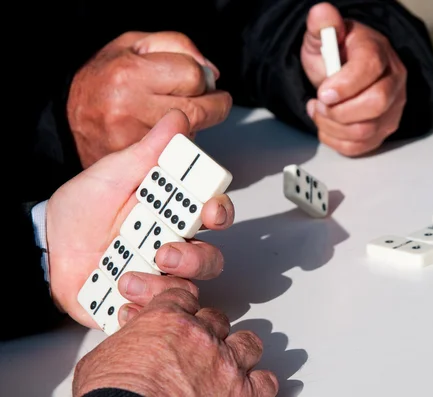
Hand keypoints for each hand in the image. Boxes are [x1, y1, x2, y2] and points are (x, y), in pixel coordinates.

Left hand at [46, 109, 234, 329]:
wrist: (44, 244)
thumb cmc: (83, 207)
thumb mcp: (115, 173)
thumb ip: (150, 150)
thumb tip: (178, 120)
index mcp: (172, 213)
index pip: (213, 214)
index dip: (220, 212)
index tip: (210, 211)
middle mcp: (171, 246)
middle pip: (210, 259)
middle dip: (195, 259)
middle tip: (166, 251)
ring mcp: (157, 277)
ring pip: (188, 291)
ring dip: (162, 285)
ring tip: (128, 276)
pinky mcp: (138, 302)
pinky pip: (154, 314)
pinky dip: (140, 309)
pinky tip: (119, 295)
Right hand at [67, 31, 231, 167]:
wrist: (69, 116)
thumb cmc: (103, 78)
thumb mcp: (134, 45)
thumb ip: (177, 46)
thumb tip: (211, 73)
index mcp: (130, 74)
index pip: (193, 77)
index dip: (205, 79)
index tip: (205, 82)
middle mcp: (129, 108)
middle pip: (198, 110)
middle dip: (213, 106)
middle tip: (213, 101)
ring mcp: (132, 139)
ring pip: (191, 134)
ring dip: (196, 126)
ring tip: (177, 114)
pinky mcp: (136, 162)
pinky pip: (176, 152)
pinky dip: (180, 143)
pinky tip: (167, 133)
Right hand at [72, 288, 278, 396]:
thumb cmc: (112, 395)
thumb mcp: (102, 359)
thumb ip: (124, 344)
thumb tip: (124, 350)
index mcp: (167, 320)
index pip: (182, 298)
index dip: (181, 310)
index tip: (179, 318)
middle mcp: (200, 336)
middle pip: (217, 320)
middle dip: (209, 332)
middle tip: (200, 348)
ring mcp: (224, 364)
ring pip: (247, 344)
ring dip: (240, 353)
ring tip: (231, 364)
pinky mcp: (241, 393)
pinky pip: (265, 382)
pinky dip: (259, 385)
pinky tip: (251, 389)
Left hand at [301, 2, 406, 156]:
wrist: (342, 75)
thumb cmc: (336, 56)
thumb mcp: (323, 37)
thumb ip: (321, 25)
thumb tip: (321, 13)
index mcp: (379, 53)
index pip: (370, 69)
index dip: (344, 85)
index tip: (322, 92)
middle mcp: (393, 82)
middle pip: (376, 104)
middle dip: (339, 110)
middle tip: (320, 103)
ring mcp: (392, 109)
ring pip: (365, 130)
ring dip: (332, 126)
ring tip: (320, 111)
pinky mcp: (383, 131)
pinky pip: (359, 148)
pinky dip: (335, 141)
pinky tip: (328, 124)